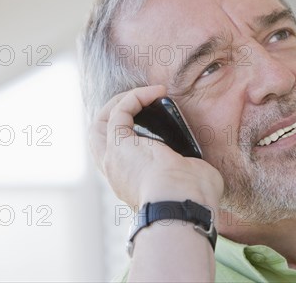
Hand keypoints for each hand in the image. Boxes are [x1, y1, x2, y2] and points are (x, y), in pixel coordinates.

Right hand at [89, 85, 223, 209]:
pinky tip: (156, 92)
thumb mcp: (190, 179)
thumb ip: (189, 167)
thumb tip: (197, 157)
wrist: (180, 204)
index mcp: (133, 185)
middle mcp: (116, 172)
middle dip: (116, 115)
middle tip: (141, 104)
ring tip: (145, 93)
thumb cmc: (192, 199)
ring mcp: (113, 157)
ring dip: (121, 102)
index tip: (153, 125)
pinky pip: (119, 110)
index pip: (118, 158)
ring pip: (101, 121)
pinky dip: (135, 96)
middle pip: (98, 138)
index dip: (128, 137)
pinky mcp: (119, 142)